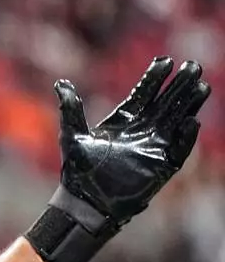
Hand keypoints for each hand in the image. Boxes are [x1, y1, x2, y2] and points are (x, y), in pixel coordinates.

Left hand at [55, 56, 208, 227]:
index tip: (166, 60)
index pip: (143, 94)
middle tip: (193, 65)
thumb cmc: (77, 170)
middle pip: (165, 103)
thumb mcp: (72, 136)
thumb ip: (70, 109)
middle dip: (178, 85)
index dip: (154, 78)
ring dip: (189, 105)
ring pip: (176, 121)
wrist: (85, 201)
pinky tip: (191, 122)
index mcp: (122, 121)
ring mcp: (153, 148)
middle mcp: (141, 131)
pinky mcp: (161, 167)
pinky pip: (178, 151)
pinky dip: (185, 138)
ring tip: (201, 85)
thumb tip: (60, 83)